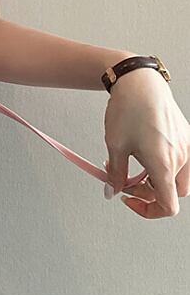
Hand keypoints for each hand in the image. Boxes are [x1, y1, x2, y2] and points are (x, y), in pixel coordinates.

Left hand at [103, 68, 189, 217]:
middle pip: (173, 193)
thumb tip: (112, 190)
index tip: (129, 199)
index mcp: (164, 165)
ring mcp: (187, 148)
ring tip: (133, 163)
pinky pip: (181, 162)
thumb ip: (115, 173)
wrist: (141, 83)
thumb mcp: (115, 146)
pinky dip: (163, 165)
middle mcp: (181, 158)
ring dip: (156, 179)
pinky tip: (144, 152)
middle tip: (127, 180)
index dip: (148, 211)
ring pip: (178, 178)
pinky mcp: (186, 138)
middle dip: (149, 193)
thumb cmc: (129, 110)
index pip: (168, 206)